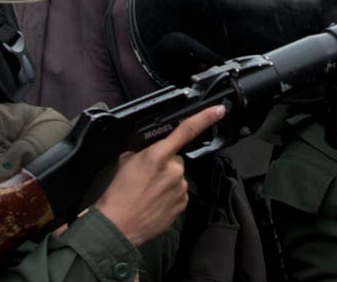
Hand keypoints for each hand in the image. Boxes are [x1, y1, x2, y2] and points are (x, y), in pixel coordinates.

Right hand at [91, 104, 225, 244]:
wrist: (117, 225)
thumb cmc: (118, 195)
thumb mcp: (125, 161)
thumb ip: (145, 151)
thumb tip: (151, 149)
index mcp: (158, 155)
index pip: (186, 130)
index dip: (205, 118)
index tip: (218, 111)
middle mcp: (173, 171)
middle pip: (176, 159)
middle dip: (165, 164)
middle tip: (147, 176)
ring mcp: (180, 188)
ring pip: (177, 177)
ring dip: (166, 181)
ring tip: (147, 192)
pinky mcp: (182, 204)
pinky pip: (179, 193)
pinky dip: (168, 195)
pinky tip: (154, 201)